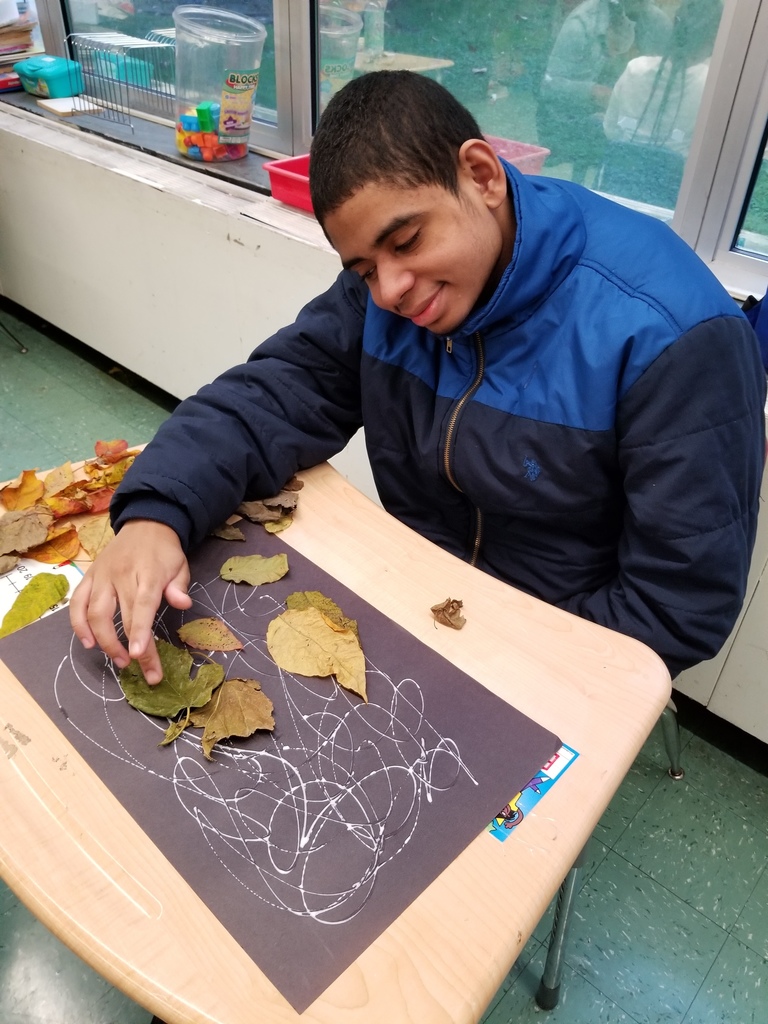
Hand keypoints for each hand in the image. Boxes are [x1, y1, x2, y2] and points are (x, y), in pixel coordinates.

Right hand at [70, 520, 191, 684]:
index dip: (140, 631)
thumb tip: (182, 604)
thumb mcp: (180, 565)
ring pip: (94, 612)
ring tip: (118, 660)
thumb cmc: (164, 551)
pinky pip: (77, 603)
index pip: (143, 605)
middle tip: (142, 671)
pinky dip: (78, 624)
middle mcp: (121, 575)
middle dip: (130, 648)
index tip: (139, 656)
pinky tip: (88, 642)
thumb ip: (179, 586)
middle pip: (121, 616)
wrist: (144, 524)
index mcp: (148, 573)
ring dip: (104, 640)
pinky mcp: (89, 576)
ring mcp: (102, 576)